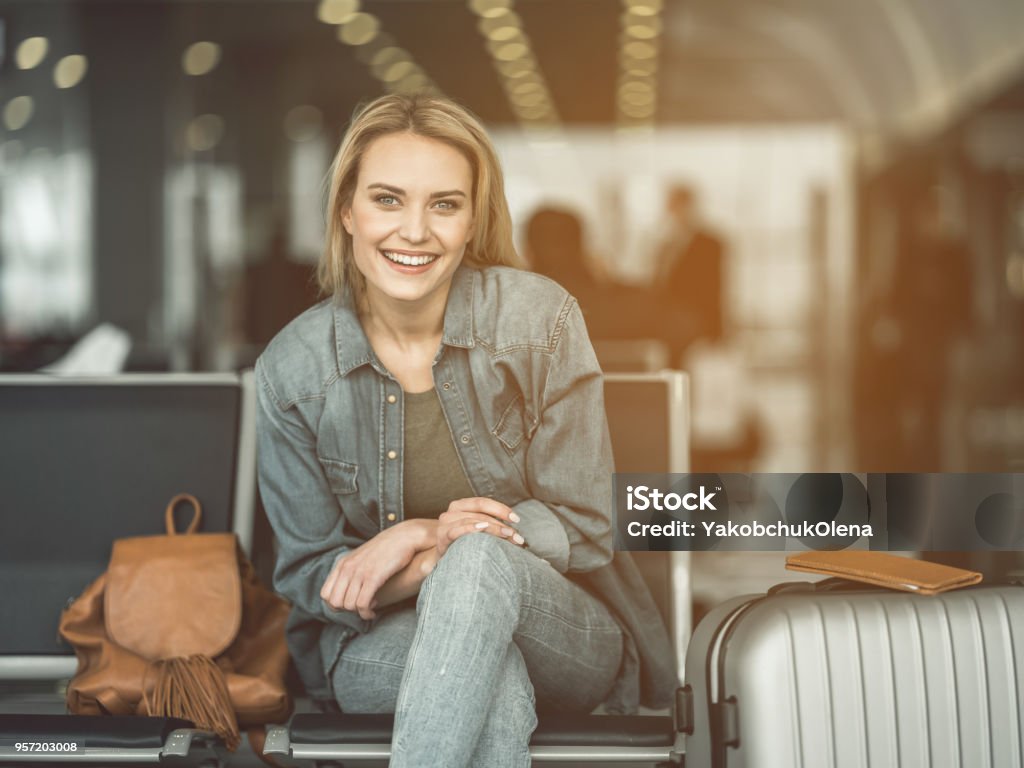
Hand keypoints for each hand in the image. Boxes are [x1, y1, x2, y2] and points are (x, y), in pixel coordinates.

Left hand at [320, 519, 434, 619]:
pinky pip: (362, 604)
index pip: (325, 594)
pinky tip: (374, 610)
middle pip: (335, 603)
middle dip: (347, 611)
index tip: (351, 603)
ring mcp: (359, 572)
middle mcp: (347, 568)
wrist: (404, 536)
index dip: (336, 605)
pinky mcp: (373, 577)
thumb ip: (350, 570)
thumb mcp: (361, 557)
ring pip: (348, 605)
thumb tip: (346, 589)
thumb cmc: (386, 549)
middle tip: (360, 607)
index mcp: (342, 564)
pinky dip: (366, 613)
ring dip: (359, 612)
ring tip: (370, 606)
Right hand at [436, 497, 525, 555]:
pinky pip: (456, 530)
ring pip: (472, 520)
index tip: (516, 519)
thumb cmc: (463, 545)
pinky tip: (482, 529)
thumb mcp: (477, 532)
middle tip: (517, 536)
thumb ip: (492, 526)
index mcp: (460, 506)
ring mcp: (445, 523)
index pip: (482, 502)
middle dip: (501, 523)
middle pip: (480, 512)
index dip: (500, 508)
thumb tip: (517, 534)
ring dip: (493, 528)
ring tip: (508, 536)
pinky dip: (470, 528)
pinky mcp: (442, 537)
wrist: (442, 561)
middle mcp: (451, 511)